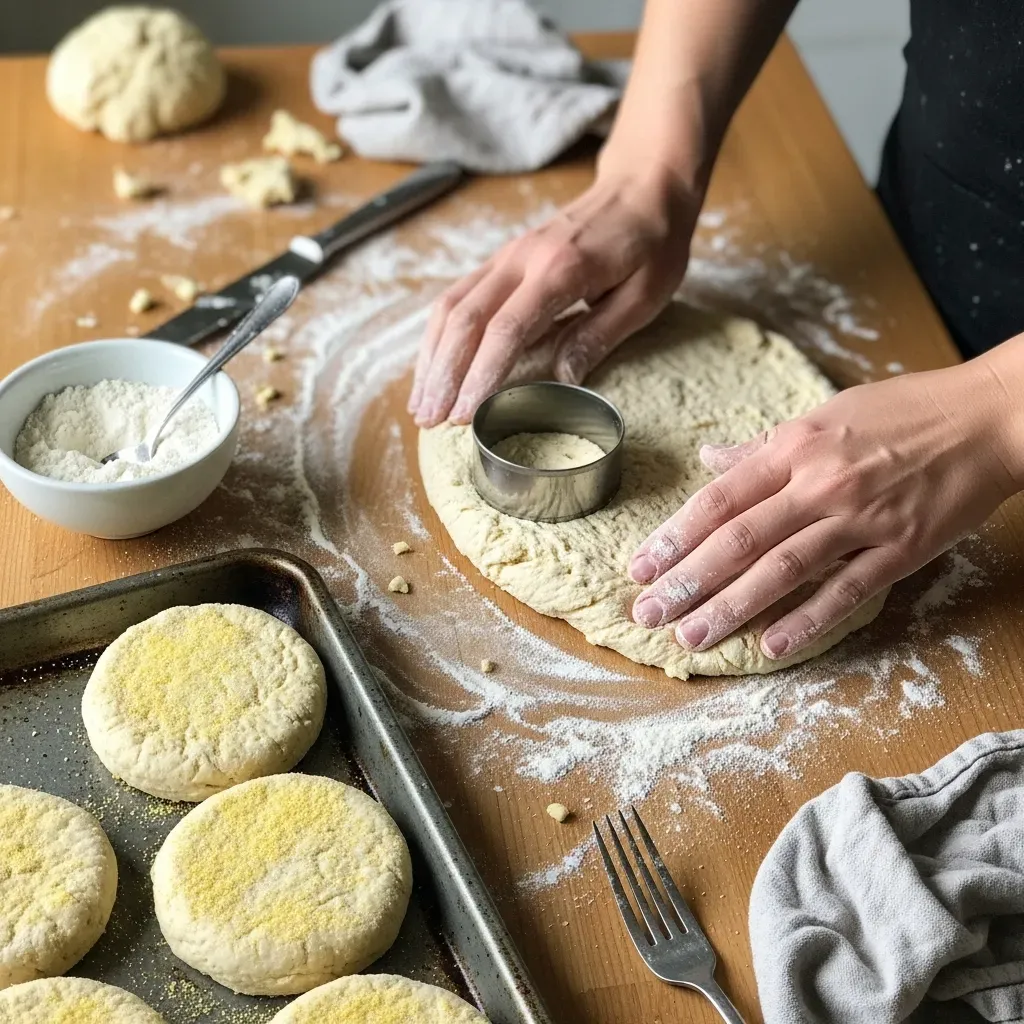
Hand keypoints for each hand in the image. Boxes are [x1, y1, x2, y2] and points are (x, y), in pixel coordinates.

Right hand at [409, 162, 699, 426]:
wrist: (642, 186)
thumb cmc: (653, 243)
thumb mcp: (646, 294)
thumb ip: (600, 334)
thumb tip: (562, 379)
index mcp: (561, 269)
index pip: (507, 329)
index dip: (481, 377)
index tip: (466, 416)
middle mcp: (523, 258)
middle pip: (466, 320)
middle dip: (444, 375)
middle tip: (431, 421)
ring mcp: (507, 255)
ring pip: (451, 306)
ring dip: (432, 358)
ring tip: (422, 404)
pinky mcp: (502, 259)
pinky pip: (458, 297)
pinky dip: (439, 336)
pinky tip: (433, 366)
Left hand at [627, 356, 1023, 659]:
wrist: (989, 416)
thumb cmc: (903, 411)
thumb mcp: (823, 414)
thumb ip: (762, 446)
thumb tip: (709, 458)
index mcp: (795, 446)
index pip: (718, 499)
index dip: (673, 537)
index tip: (638, 569)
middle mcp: (820, 483)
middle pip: (738, 540)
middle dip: (687, 581)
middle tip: (647, 615)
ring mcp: (861, 518)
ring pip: (782, 570)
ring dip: (732, 607)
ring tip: (691, 638)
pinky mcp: (902, 549)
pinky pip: (847, 590)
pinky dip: (808, 619)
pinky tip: (772, 645)